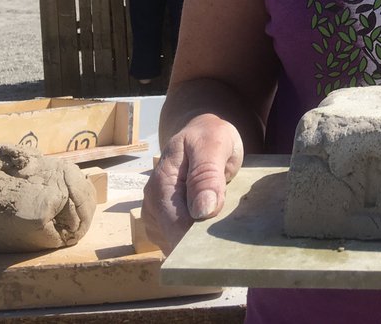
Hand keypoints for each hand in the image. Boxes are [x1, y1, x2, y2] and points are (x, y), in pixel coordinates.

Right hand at [142, 114, 243, 253]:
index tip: (222, 246)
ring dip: (199, 242)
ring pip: (177, 245)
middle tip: (227, 237)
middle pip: (175, 241)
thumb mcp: (213, 145)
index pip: (175, 228)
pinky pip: (180, 242)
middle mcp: (152, 205)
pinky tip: (212, 228)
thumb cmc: (209, 137)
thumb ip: (207, 175)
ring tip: (221, 226)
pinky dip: (197, 239)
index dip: (198, 241)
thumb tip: (202, 211)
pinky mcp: (164, 224)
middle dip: (200, 244)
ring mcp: (156, 216)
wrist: (201, 134)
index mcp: (161, 185)